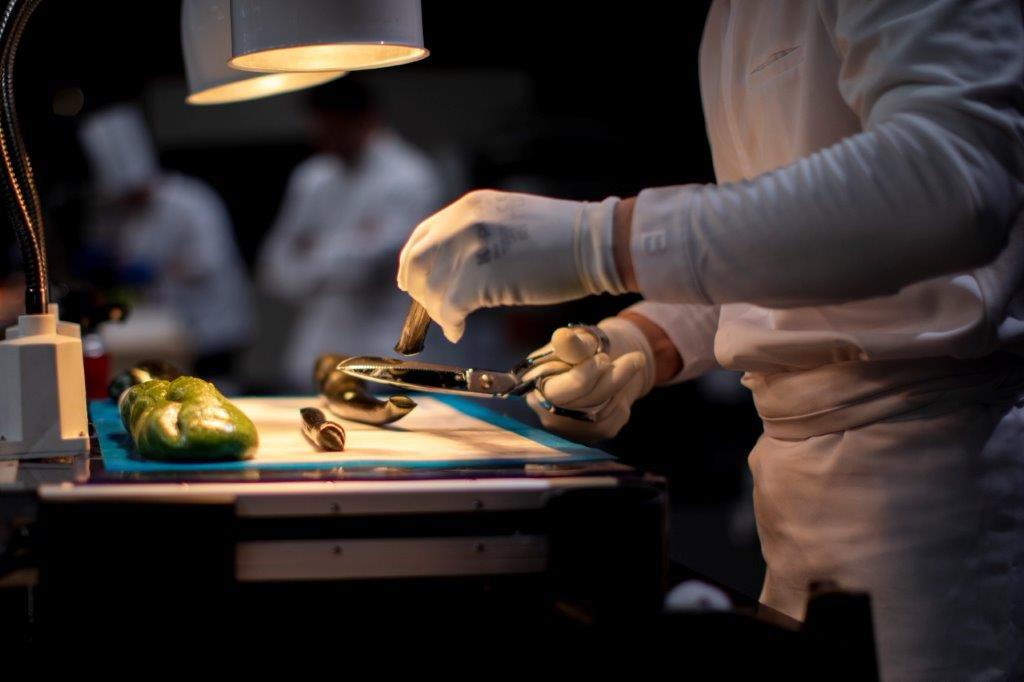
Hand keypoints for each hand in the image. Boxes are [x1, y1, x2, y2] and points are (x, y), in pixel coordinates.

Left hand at [397, 190, 625, 342]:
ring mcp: (471, 249)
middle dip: (419, 291)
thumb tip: (456, 265)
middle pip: (417, 262)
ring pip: (431, 288)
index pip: (422, 237)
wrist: (595, 243)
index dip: (412, 265)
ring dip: (437, 311)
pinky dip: (449, 323)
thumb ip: (477, 233)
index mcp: (468, 206)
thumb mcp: (508, 219)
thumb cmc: (562, 238)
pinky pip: (449, 307)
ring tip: (452, 323)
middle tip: (432, 310)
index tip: (414, 285)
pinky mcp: (483, 278)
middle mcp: (463, 222)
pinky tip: (458, 330)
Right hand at [523, 318, 654, 443]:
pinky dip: (620, 405)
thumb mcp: (581, 340)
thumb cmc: (586, 349)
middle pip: (582, 404)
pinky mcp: (585, 437)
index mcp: (534, 383)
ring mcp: (564, 428)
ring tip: (625, 368)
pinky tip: (616, 392)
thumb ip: (574, 343)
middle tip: (634, 358)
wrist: (602, 365)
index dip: (583, 376)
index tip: (604, 358)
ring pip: (599, 415)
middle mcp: (543, 411)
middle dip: (612, 379)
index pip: (557, 391)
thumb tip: (563, 337)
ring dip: (619, 389)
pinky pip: (609, 425)